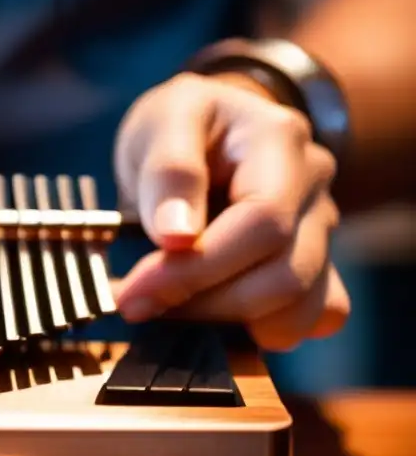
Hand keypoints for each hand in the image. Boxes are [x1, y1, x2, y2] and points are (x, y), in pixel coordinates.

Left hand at [113, 71, 349, 351]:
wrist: (210, 130)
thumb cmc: (182, 125)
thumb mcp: (162, 123)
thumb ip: (170, 172)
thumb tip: (176, 237)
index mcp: (280, 142)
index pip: (262, 223)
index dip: (196, 269)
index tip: (133, 292)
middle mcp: (314, 188)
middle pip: (285, 276)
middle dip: (204, 305)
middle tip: (137, 304)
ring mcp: (323, 231)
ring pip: (302, 308)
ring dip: (229, 325)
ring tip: (169, 309)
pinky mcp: (319, 267)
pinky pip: (317, 318)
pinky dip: (263, 332)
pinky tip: (213, 318)